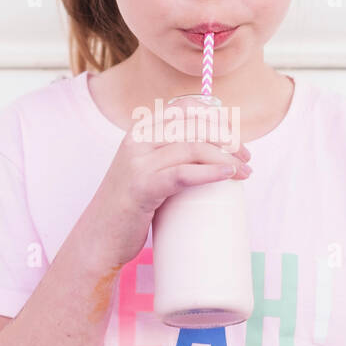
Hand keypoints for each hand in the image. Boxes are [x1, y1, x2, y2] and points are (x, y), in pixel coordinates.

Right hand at [72, 124, 251, 271]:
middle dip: (227, 139)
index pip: (186, 109)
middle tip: (246, 158)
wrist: (99, 236)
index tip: (235, 138)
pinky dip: (209, 171)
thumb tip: (212, 152)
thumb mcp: (147, 170)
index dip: (216, 119)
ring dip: (226, 157)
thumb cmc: (130, 206)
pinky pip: (182, 173)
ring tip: (245, 172)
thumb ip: (169, 155)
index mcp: (140, 131)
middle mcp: (137, 140)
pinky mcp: (141, 187)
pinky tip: (228, 174)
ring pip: (192, 147)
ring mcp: (138, 163)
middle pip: (194, 126)